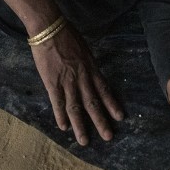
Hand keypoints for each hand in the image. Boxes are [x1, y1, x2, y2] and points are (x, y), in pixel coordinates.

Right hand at [29, 22, 123, 145]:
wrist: (49, 28)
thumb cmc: (66, 34)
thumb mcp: (84, 48)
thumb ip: (87, 63)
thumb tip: (91, 73)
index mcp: (91, 68)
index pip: (105, 90)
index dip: (112, 104)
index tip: (120, 117)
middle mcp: (82, 78)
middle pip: (93, 103)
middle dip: (101, 121)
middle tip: (108, 137)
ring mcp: (67, 82)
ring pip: (76, 108)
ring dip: (80, 126)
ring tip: (84, 141)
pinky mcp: (52, 82)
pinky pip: (57, 102)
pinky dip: (60, 116)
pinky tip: (63, 127)